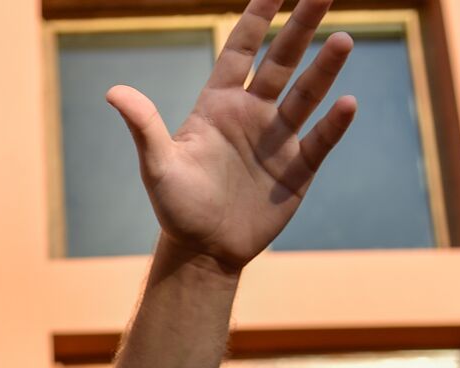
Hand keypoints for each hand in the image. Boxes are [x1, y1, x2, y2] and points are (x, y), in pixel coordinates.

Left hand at [108, 0, 356, 270]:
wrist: (204, 251)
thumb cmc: (176, 207)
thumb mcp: (157, 166)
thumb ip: (143, 126)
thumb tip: (113, 91)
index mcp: (218, 105)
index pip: (241, 48)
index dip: (257, 16)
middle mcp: (252, 114)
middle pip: (281, 61)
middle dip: (301, 25)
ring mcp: (277, 140)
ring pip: (305, 95)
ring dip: (324, 70)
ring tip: (343, 40)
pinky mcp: (297, 170)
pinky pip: (319, 142)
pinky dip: (333, 124)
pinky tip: (346, 103)